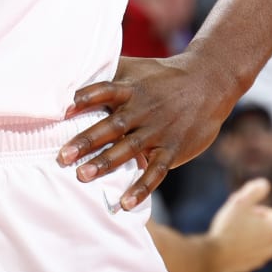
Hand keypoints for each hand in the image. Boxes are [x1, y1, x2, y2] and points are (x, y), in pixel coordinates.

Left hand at [57, 52, 237, 211]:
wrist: (208, 83)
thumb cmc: (163, 77)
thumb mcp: (137, 68)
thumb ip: (109, 75)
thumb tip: (72, 80)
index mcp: (131, 88)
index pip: (105, 91)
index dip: (85, 99)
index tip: (64, 111)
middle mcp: (143, 109)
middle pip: (112, 125)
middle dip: (87, 141)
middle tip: (62, 157)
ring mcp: (158, 131)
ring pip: (129, 149)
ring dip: (106, 163)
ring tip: (83, 176)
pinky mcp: (172, 149)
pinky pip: (156, 171)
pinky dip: (141, 187)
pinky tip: (125, 203)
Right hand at [204, 178, 271, 271]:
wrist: (213, 256)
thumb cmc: (228, 227)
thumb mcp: (240, 202)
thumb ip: (255, 190)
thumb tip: (265, 183)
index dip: (257, 208)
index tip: (242, 210)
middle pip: (266, 228)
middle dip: (254, 222)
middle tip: (235, 219)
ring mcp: (261, 259)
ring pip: (257, 241)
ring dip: (247, 235)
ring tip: (230, 232)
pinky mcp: (249, 268)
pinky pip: (248, 253)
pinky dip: (241, 248)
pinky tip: (226, 245)